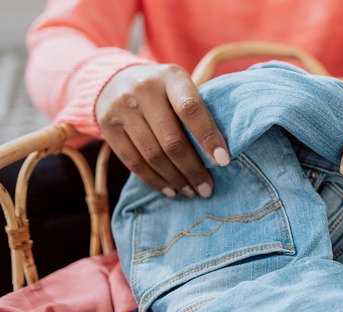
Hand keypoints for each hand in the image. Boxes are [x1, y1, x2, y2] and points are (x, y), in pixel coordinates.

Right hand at [96, 64, 229, 197]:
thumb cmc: (162, 90)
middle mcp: (143, 90)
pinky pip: (133, 161)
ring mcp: (122, 108)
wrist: (114, 80)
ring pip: (153, 155)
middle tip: (207, 189)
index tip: (224, 161)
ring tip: (191, 191)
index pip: (191, 109)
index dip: (208, 137)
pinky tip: (170, 189)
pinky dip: (154, 180)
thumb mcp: (180, 87)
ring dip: (175, 179)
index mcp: (171, 77)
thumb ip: (197, 112)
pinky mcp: (107, 127)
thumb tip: (219, 155)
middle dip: (193, 169)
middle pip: (172, 140)